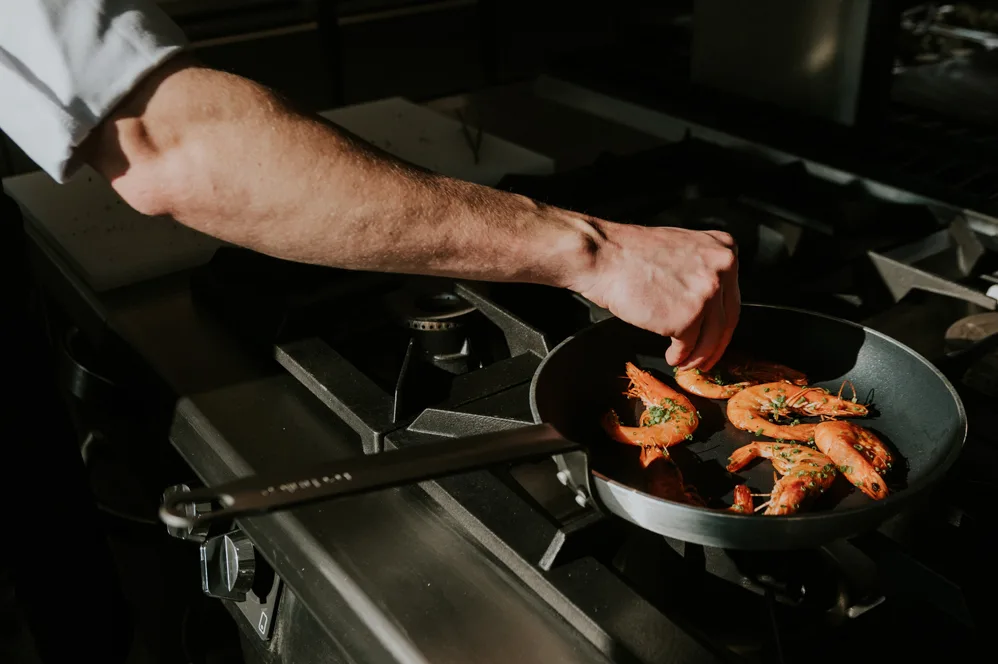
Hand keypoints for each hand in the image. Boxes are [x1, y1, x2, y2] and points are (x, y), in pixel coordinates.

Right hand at [571, 220, 739, 370]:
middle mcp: (722, 268)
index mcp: (724, 248)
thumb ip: (702, 270)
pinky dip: (680, 356)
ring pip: (711, 337)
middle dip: (714, 345)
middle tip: (706, 358)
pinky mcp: (688, 317)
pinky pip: (689, 345)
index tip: (716, 336)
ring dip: (697, 355)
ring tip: (684, 361)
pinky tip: (672, 356)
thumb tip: (709, 304)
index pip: (731, 295)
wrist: (604, 256)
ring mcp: (707, 293)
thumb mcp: (681, 248)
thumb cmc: (631, 253)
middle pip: (727, 319)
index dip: (722, 321)